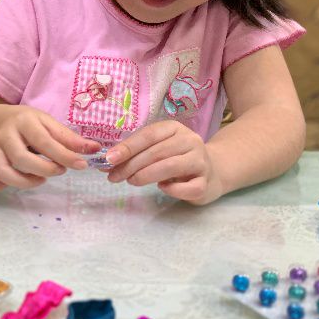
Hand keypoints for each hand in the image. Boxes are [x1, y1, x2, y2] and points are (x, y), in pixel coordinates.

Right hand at [0, 106, 98, 191]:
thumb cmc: (28, 123)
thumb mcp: (48, 122)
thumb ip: (69, 137)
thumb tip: (95, 149)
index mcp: (24, 121)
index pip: (44, 141)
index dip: (64, 155)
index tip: (81, 164)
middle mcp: (5, 135)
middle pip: (22, 158)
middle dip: (45, 169)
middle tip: (60, 170)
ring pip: (3, 171)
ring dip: (25, 182)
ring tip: (42, 179)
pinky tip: (15, 184)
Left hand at [105, 120, 223, 203]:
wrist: (211, 172)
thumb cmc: (175, 159)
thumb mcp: (156, 150)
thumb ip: (135, 153)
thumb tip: (107, 162)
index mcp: (174, 128)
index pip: (149, 135)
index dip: (128, 147)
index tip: (109, 158)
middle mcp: (190, 141)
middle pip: (156, 152)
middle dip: (131, 165)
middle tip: (114, 176)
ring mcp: (201, 161)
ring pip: (171, 166)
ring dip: (146, 175)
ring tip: (131, 181)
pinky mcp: (206, 182)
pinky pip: (188, 188)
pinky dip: (171, 190)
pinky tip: (162, 188)